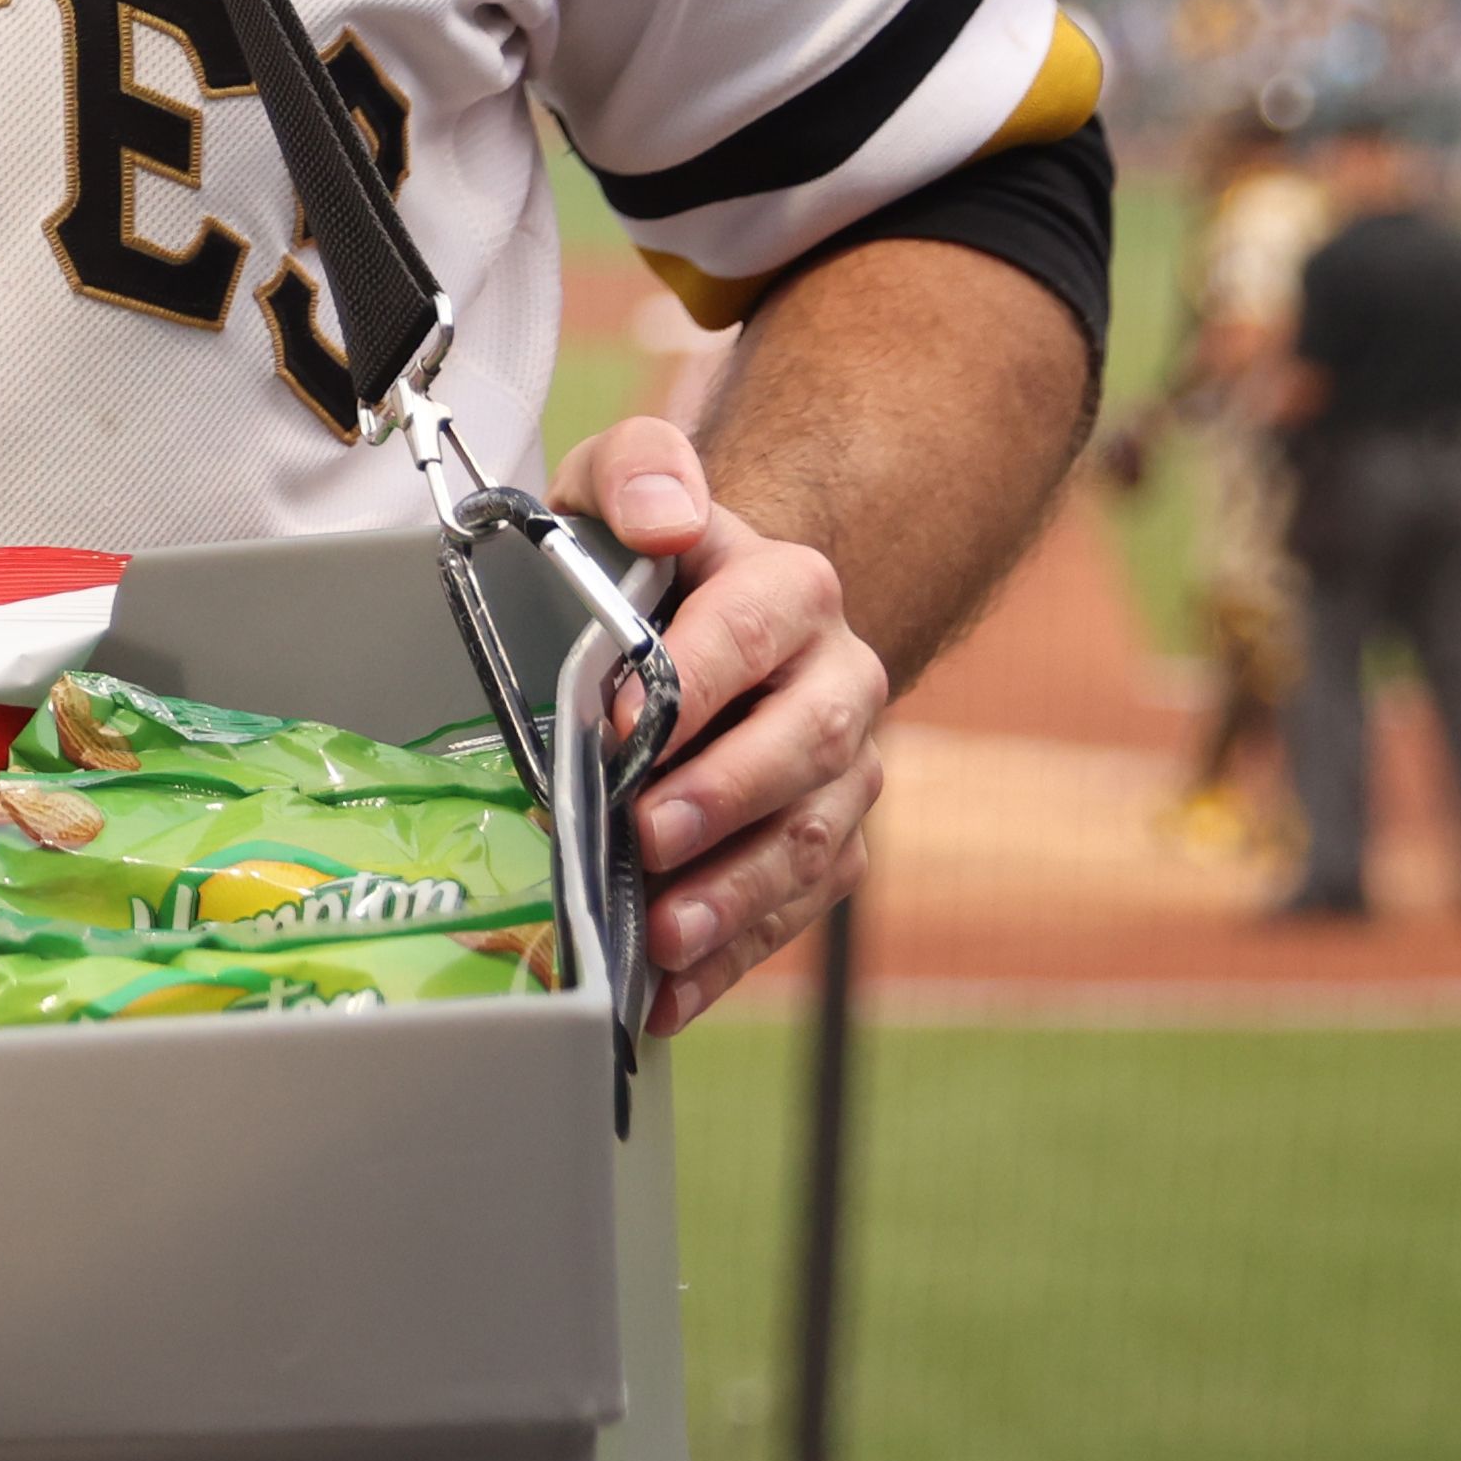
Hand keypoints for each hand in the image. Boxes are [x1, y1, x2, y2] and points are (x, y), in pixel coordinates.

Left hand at [560, 406, 883, 1028]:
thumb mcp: (617, 483)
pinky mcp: (826, 847)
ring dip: (736, 895)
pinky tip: (667, 993)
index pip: (751, 629)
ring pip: (812, 843)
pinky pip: (793, 914)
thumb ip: (641, 468)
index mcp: (790, 590)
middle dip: (724, 795)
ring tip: (663, 935)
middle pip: (806, 745)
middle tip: (645, 833)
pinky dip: (731, 958)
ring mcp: (843, 774)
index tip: (619, 719)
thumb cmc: (640, 561)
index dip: (691, 677)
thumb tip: (666, 515)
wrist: (695, 626)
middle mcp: (838, 681)